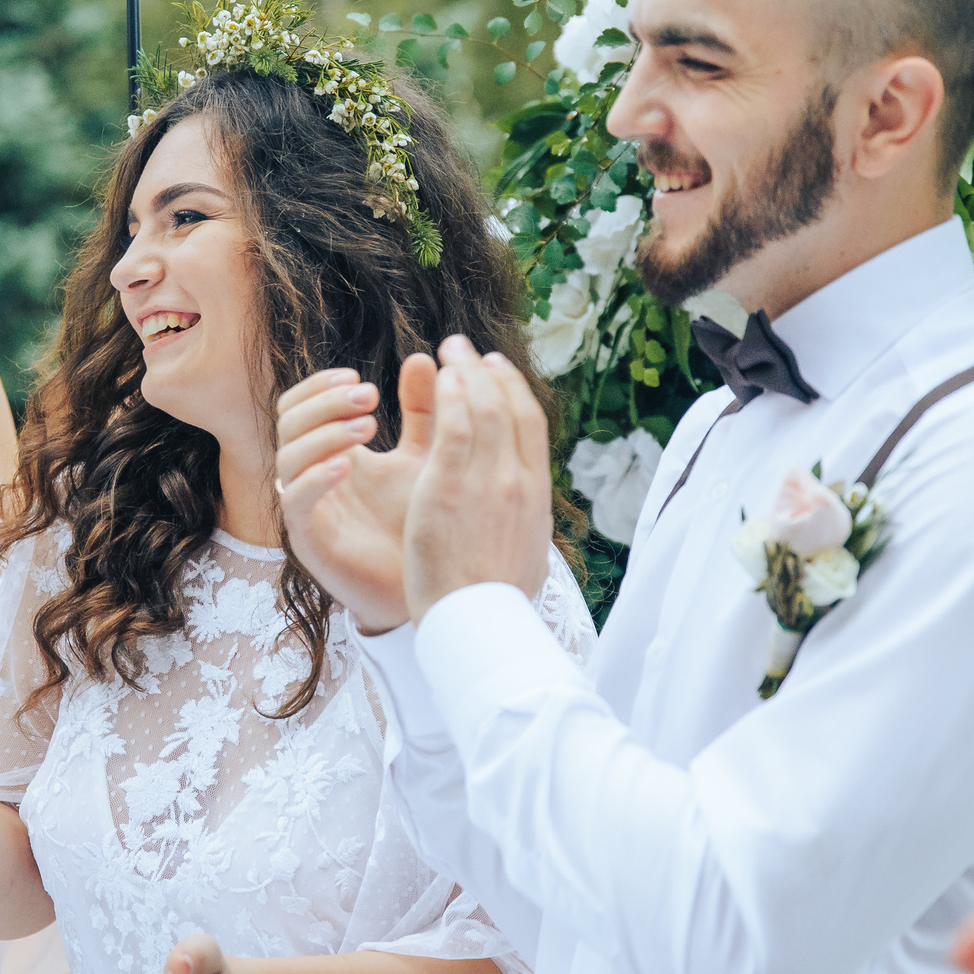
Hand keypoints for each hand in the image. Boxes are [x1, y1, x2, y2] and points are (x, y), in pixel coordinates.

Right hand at [274, 357, 434, 632]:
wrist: (433, 587)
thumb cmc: (422, 519)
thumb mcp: (427, 454)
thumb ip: (423, 409)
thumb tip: (420, 355)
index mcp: (329, 450)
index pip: (299, 405)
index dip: (320, 386)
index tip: (361, 381)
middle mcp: (310, 475)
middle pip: (287, 422)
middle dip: (324, 402)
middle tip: (369, 397)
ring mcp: (306, 508)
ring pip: (286, 457)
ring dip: (323, 433)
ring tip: (367, 427)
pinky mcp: (308, 541)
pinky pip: (294, 501)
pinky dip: (316, 476)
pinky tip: (349, 465)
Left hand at [402, 338, 552, 620]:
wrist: (481, 625)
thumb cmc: (496, 599)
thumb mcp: (525, 552)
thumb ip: (524, 520)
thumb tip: (528, 513)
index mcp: (536, 494)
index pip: (531, 425)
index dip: (513, 390)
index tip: (497, 370)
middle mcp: (517, 480)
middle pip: (508, 407)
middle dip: (486, 371)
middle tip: (466, 349)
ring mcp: (486, 482)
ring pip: (483, 408)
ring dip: (465, 372)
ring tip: (449, 351)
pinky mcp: (449, 488)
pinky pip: (452, 426)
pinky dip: (448, 395)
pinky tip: (437, 376)